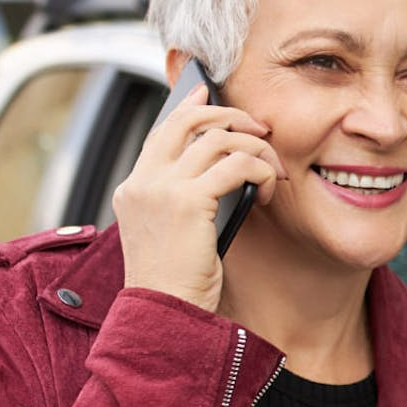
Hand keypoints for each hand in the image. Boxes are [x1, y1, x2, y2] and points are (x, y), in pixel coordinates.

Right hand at [112, 84, 287, 311]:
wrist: (166, 314)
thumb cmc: (178, 284)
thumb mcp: (175, 233)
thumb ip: (186, 198)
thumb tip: (225, 168)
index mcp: (134, 188)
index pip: (161, 131)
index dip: (189, 107)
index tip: (208, 92)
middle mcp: (142, 182)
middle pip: (188, 120)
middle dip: (231, 115)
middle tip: (261, 131)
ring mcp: (161, 188)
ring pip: (220, 139)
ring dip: (257, 151)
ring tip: (273, 174)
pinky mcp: (188, 201)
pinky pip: (237, 165)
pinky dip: (260, 172)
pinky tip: (266, 193)